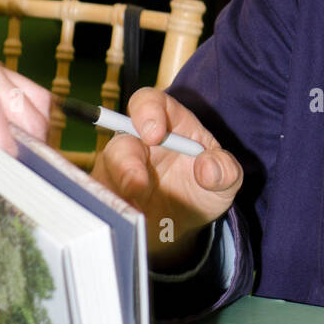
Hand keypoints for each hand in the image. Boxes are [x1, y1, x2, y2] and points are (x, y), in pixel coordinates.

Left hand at [0, 38, 49, 210]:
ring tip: (22, 153)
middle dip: (32, 150)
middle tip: (20, 177)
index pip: (7, 139)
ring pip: (39, 101)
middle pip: (34, 121)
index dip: (9, 167)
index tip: (9, 189)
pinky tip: (11, 128)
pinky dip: (28, 109)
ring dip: (35, 127)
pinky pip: (25, 88)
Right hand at [90, 87, 241, 264]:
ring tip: (134, 210)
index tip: (154, 134)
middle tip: (137, 184)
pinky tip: (126, 222)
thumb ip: (225, 170)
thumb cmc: (203, 187)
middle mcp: (137, 141)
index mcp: (168, 123)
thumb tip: (208, 169)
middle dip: (125, 161)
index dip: (147, 111)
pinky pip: (98, 198)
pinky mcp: (107, 193)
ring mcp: (118, 168)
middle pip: (120, 139)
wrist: (186, 221)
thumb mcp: (226, 178)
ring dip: (116, 192)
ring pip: (106, 172)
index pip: (149, 102)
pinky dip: (110, 210)